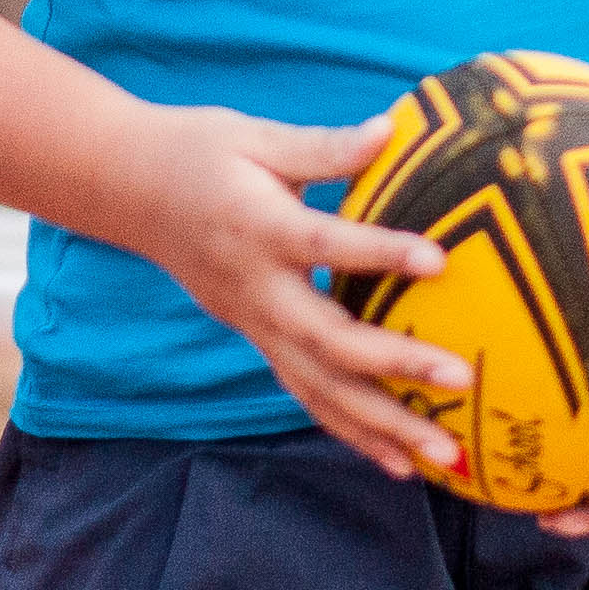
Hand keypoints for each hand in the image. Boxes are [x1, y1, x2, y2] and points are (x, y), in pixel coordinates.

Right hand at [100, 103, 471, 478]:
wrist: (127, 190)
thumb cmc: (201, 152)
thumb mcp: (258, 137)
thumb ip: (325, 146)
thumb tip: (393, 128)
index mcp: (258, 227)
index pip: (324, 244)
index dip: (380, 253)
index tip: (440, 261)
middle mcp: (256, 289)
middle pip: (327, 342)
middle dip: (396, 365)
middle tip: (461, 379)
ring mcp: (253, 323)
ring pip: (319, 387)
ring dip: (383, 425)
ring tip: (445, 455)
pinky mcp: (255, 340)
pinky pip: (306, 393)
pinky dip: (352, 430)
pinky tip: (397, 460)